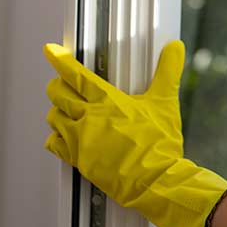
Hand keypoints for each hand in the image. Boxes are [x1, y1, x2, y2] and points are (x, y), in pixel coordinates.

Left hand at [43, 41, 226, 226]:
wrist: (154, 180)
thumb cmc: (159, 143)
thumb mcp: (166, 103)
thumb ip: (168, 71)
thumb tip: (175, 47)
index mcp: (107, 101)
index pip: (76, 75)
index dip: (60, 60)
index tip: (51, 51)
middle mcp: (88, 119)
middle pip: (58, 94)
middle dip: (57, 85)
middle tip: (62, 83)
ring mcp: (80, 140)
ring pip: (54, 118)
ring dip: (57, 110)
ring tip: (66, 109)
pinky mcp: (78, 160)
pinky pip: (55, 144)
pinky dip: (56, 136)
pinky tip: (65, 135)